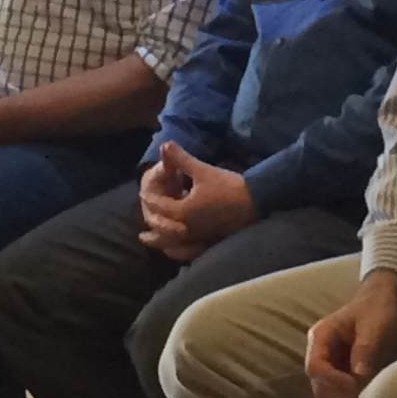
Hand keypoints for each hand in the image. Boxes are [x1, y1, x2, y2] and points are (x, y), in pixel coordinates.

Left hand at [137, 140, 259, 260]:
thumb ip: (181, 160)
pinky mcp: (211, 239)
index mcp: (182, 211)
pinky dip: (182, 253)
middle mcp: (188, 227)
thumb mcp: (202, 170)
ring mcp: (200, 236)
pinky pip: (191, 251)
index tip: (143, 196)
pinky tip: (182, 251)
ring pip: (176, 245)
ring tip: (159, 247)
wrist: (255, 201)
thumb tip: (165, 144)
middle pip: (163, 233)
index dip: (150, 199)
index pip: (160, 206)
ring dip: (164, 245)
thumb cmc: (227, 185)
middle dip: (152, 231)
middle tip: (142, 235)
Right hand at [303, 271, 396, 397]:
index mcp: (320, 337)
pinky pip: (339, 394)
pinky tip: (368, 394)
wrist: (382, 302)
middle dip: (339, 394)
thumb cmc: (376, 309)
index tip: (356, 385)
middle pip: (318, 386)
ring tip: (368, 395)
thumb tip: (359, 375)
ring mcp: (328, 365)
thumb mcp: (374, 325)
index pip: (315, 367)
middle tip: (364, 396)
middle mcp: (319, 353)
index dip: (334, 381)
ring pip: (327, 394)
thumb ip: (365, 348)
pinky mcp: (339, 373)